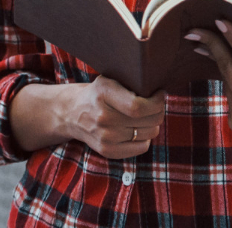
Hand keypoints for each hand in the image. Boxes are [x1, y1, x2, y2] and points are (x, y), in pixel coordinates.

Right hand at [9, 77, 165, 158]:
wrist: (72, 113)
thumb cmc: (98, 94)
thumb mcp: (109, 80)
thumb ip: (131, 83)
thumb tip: (160, 90)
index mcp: (103, 94)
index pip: (138, 106)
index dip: (156, 102)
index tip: (160, 93)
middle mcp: (103, 118)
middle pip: (148, 120)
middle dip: (159, 110)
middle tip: (157, 103)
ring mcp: (105, 137)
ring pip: (149, 133)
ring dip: (154, 123)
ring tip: (147, 115)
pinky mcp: (108, 151)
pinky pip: (142, 146)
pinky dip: (146, 137)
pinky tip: (139, 127)